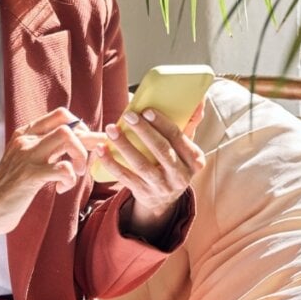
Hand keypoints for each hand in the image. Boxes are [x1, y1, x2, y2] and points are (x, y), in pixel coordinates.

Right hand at [0, 108, 102, 263]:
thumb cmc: (8, 190)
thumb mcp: (23, 161)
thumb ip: (43, 150)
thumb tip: (74, 144)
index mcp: (24, 134)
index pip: (60, 115)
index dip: (80, 127)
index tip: (84, 145)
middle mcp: (25, 140)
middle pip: (67, 124)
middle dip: (86, 141)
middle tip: (86, 161)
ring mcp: (27, 156)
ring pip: (67, 137)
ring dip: (81, 156)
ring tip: (76, 174)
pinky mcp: (30, 175)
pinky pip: (64, 168)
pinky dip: (70, 179)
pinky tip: (61, 189)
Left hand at [94, 102, 205, 241]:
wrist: (164, 199)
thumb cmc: (174, 162)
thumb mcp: (186, 148)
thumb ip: (190, 124)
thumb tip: (199, 99)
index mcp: (194, 160)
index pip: (178, 137)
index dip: (162, 123)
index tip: (147, 110)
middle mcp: (180, 175)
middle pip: (161, 150)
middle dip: (144, 131)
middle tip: (128, 116)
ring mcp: (161, 186)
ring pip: (141, 164)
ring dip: (124, 145)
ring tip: (111, 129)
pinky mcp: (143, 192)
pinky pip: (125, 177)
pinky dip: (111, 163)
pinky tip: (101, 149)